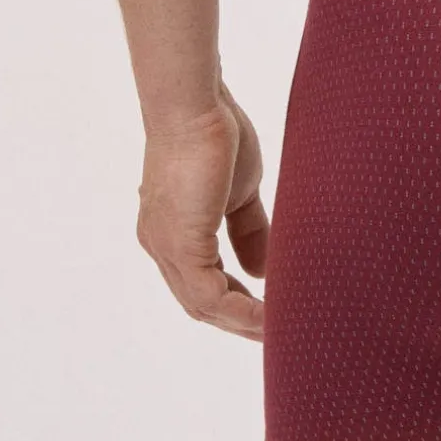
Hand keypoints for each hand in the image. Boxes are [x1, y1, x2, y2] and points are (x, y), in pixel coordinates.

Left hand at [136, 85, 269, 339]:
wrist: (196, 107)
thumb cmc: (215, 135)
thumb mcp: (239, 194)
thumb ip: (249, 232)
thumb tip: (260, 271)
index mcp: (172, 233)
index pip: (202, 283)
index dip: (234, 303)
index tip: (268, 313)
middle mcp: (162, 247)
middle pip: (199, 303)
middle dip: (238, 322)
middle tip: (276, 333)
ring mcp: (167, 249)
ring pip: (203, 306)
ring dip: (242, 324)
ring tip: (278, 332)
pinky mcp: (182, 246)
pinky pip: (211, 297)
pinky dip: (241, 312)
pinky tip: (269, 316)